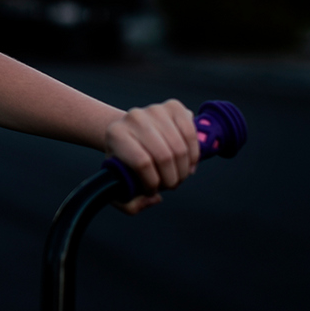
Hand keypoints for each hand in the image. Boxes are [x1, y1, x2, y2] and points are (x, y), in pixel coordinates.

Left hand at [104, 99, 199, 214]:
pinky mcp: (174, 107)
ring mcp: (155, 109)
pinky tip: (188, 164)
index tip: (152, 190)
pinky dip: (194, 155)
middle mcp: (133, 117)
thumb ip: (128, 204)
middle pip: (164, 156)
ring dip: (184, 170)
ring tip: (178, 176)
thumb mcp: (116, 184)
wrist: (130, 132)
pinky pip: (192, 134)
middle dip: (171, 179)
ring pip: (180, 148)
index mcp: (115, 134)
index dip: (152, 183)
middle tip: (169, 185)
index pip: (142, 163)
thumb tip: (154, 198)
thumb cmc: (124, 162)